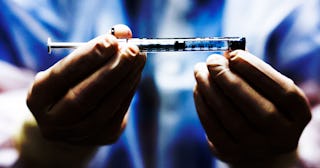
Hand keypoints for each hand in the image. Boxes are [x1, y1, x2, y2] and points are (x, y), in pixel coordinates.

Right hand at [26, 24, 145, 144]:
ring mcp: (78, 134)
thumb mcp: (75, 65)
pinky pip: (119, 111)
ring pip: (106, 106)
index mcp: (38, 97)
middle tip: (132, 49)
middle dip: (111, 70)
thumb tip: (125, 32)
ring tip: (139, 57)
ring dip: (126, 78)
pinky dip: (130, 89)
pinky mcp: (103, 137)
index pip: (62, 75)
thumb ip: (97, 47)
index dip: (88, 57)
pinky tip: (136, 73)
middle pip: (83, 96)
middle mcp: (54, 121)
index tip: (110, 40)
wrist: (73, 119)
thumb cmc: (73, 82)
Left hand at [193, 50, 310, 165]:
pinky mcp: (231, 152)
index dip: (256, 71)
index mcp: (299, 114)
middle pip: (257, 108)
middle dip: (229, 80)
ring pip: (231, 117)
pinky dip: (202, 104)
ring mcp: (256, 148)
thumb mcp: (266, 87)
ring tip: (200, 71)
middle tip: (211, 61)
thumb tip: (226, 52)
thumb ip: (251, 69)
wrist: (256, 140)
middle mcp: (282, 136)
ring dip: (210, 90)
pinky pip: (213, 128)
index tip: (233, 54)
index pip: (282, 91)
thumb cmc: (261, 103)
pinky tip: (198, 88)